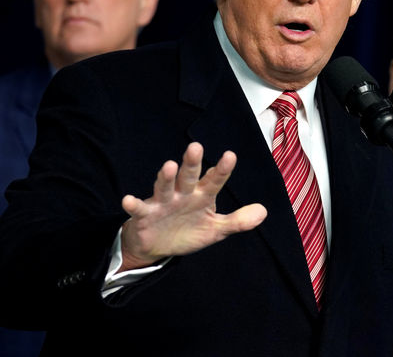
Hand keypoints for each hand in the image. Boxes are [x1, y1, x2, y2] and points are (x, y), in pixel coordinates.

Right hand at [119, 142, 266, 270]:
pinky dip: (133, 204)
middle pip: (188, 176)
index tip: (230, 156)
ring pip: (164, 187)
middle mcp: (182, 194)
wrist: (157, 246)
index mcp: (201, 196)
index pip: (213, 181)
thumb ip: (238, 221)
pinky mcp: (145, 215)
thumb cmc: (187, 230)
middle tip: (196, 147)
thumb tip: (263, 211)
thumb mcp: (215, 229)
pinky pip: (139, 208)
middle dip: (192, 163)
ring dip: (165, 178)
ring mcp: (163, 202)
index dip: (222, 170)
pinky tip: (128, 200)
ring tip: (168, 166)